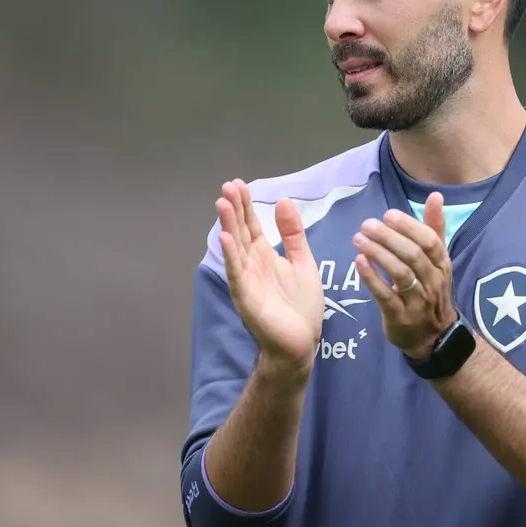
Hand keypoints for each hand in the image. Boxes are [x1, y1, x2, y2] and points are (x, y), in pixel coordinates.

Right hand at [217, 179, 323, 374]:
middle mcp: (251, 265)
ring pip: (235, 249)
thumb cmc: (301, 307)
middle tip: (228, 186)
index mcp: (264, 256)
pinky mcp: (247, 298)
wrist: (302, 342)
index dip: (245, 205)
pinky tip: (226, 238)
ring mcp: (246, 281)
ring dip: (228, 227)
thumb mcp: (303, 262)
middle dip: (234, 210)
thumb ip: (293, 234)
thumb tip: (282, 201)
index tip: (238, 184)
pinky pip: (237, 274)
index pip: (251, 225)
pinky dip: (231, 256)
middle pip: (240, 232)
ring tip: (222, 204)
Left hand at [351, 192, 457, 358]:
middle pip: (413, 255)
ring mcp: (417, 301)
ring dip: (378, 254)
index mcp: (441, 264)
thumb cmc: (430, 290)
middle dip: (388, 238)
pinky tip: (359, 262)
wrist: (433, 336)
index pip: (429, 241)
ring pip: (400, 274)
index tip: (388, 214)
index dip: (409, 226)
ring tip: (358, 239)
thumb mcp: (437, 261)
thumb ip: (434, 228)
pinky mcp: (400, 317)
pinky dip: (372, 278)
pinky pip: (385, 296)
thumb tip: (435, 195)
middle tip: (366, 224)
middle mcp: (432, 281)